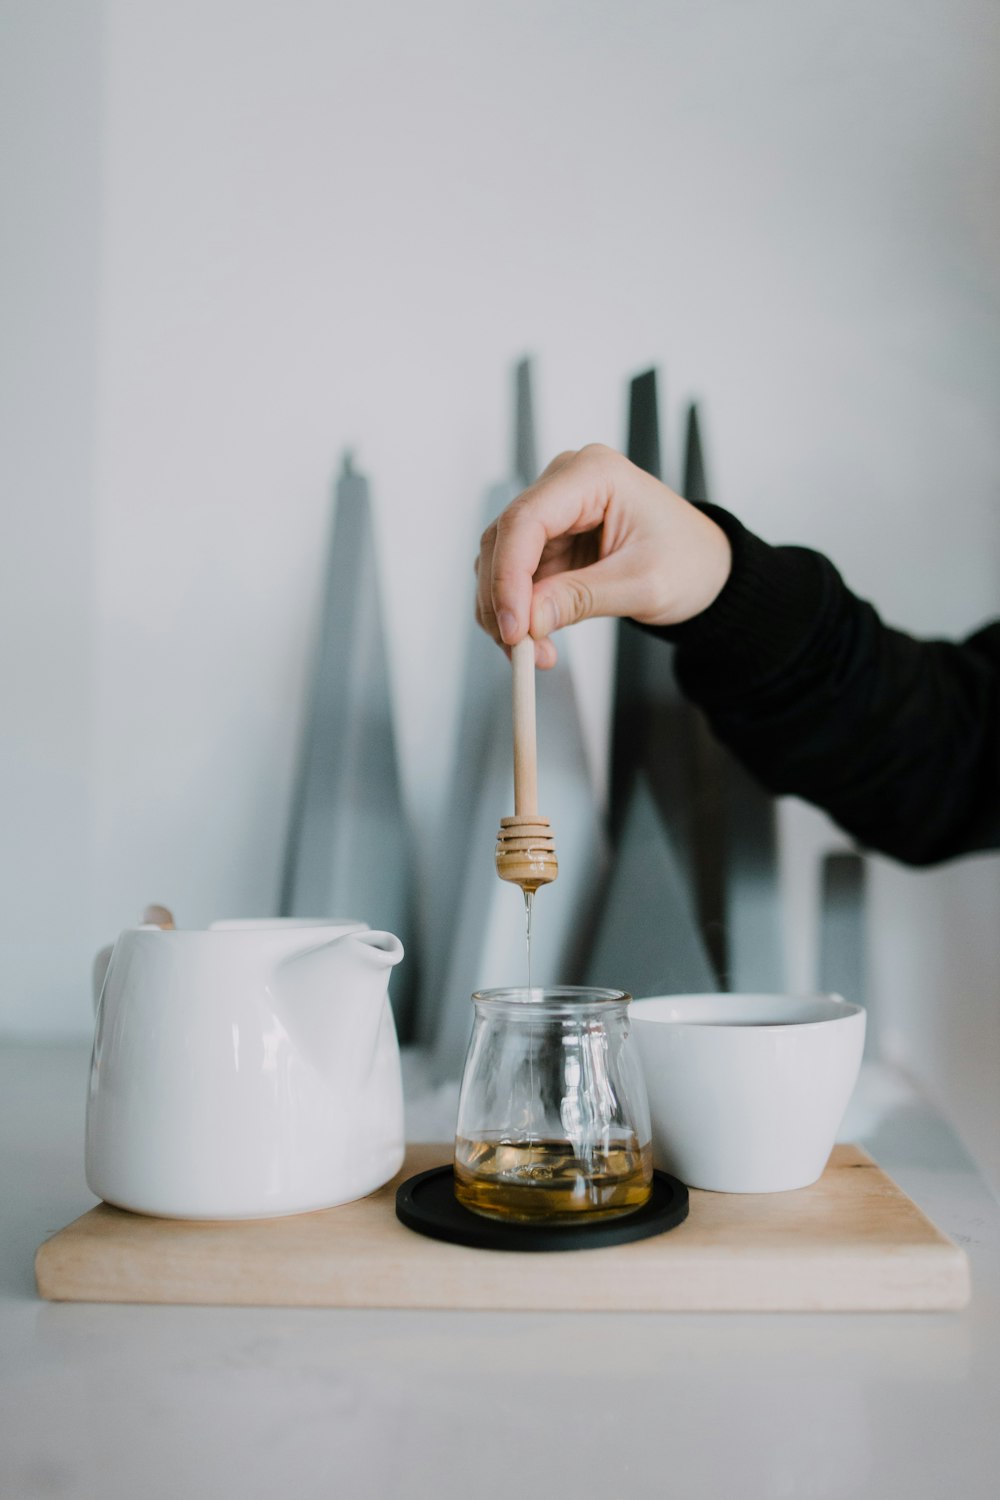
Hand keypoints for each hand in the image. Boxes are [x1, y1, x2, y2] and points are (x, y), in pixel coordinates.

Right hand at [474, 444, 731, 665]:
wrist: (705, 569)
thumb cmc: (689, 562)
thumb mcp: (642, 585)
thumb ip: (581, 599)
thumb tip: (528, 621)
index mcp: (593, 474)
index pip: (526, 520)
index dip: (508, 577)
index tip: (512, 628)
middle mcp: (564, 483)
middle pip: (504, 540)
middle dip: (502, 601)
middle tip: (519, 651)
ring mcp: (553, 511)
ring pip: (501, 562)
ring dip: (506, 612)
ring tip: (536, 653)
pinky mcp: (548, 540)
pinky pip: (514, 577)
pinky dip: (517, 612)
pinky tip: (537, 639)